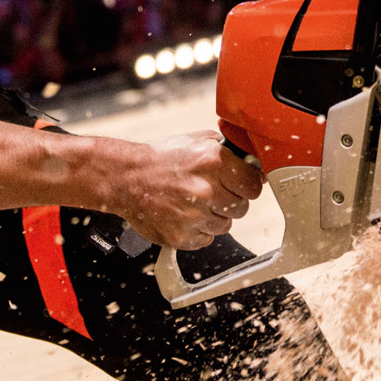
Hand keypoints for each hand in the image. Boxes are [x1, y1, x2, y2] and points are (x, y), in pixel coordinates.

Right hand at [117, 132, 263, 250]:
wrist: (126, 178)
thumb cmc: (160, 159)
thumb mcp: (195, 141)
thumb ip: (225, 150)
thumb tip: (251, 163)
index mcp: (213, 162)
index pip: (254, 186)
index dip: (248, 186)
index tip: (242, 187)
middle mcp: (206, 189)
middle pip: (242, 208)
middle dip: (230, 202)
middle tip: (212, 194)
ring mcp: (194, 215)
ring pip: (225, 225)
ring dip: (214, 217)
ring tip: (194, 203)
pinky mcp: (182, 236)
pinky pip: (206, 239)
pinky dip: (198, 231)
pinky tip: (184, 215)